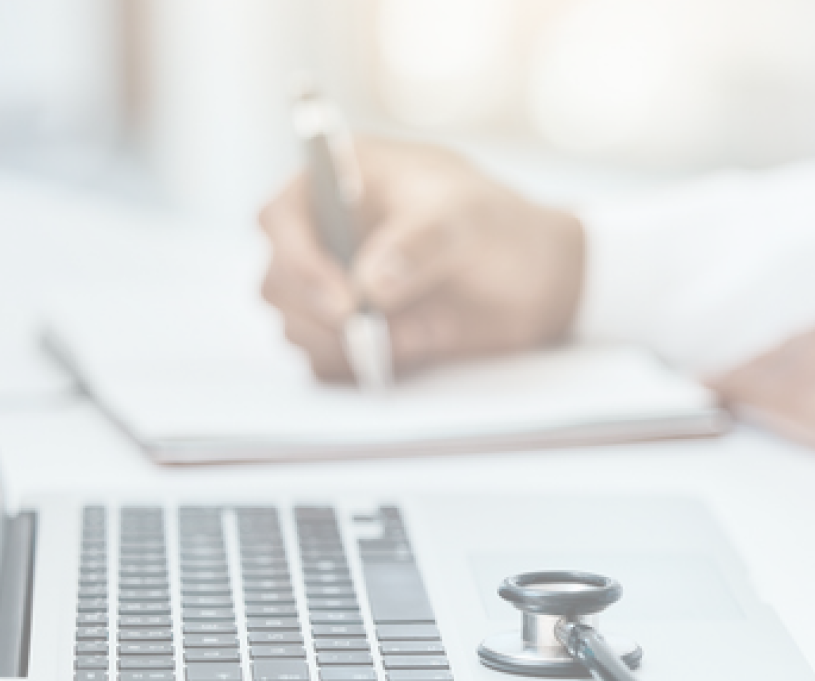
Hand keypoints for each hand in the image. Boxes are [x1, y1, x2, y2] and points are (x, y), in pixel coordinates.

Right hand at [258, 136, 584, 380]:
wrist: (537, 279)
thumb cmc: (498, 225)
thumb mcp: (469, 218)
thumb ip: (421, 242)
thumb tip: (370, 283)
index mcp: (338, 180)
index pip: (280, 217)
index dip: (297, 259)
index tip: (345, 299)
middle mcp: (324, 234)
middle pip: (277, 282)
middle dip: (321, 314)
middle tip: (372, 328)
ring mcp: (334, 285)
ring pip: (297, 327)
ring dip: (348, 342)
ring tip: (420, 332)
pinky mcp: (351, 331)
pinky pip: (326, 360)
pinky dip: (360, 365)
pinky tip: (415, 348)